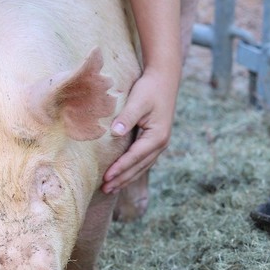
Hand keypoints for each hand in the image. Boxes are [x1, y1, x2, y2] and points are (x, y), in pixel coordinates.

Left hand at [101, 67, 178, 193]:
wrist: (164, 79)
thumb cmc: (149, 89)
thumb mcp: (137, 101)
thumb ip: (126, 117)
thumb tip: (115, 133)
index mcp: (157, 137)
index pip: (135, 157)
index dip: (120, 168)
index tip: (106, 178)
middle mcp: (160, 144)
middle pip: (139, 167)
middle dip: (122, 179)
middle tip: (105, 190)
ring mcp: (159, 143)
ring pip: (142, 166)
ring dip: (127, 177)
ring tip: (112, 188)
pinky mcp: (155, 140)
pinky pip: (143, 160)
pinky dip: (132, 169)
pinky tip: (123, 174)